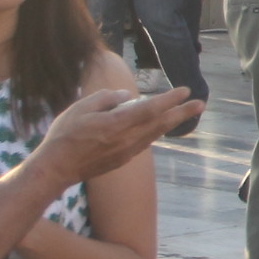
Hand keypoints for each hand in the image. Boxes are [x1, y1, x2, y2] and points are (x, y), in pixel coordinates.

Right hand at [34, 85, 200, 177]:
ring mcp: (126, 152)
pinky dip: (155, 132)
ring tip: (185, 113)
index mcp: (117, 123)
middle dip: (182, 113)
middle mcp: (127, 139)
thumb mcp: (81, 107)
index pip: (150, 108)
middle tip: (201, 103)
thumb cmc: (65, 134)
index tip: (185, 90)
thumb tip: (128, 97)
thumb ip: (107, 99)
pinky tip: (158, 126)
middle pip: (161, 123)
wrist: (57, 168)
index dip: (170, 99)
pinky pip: (144, 142)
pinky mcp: (123, 160)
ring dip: (171, 123)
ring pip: (155, 134)